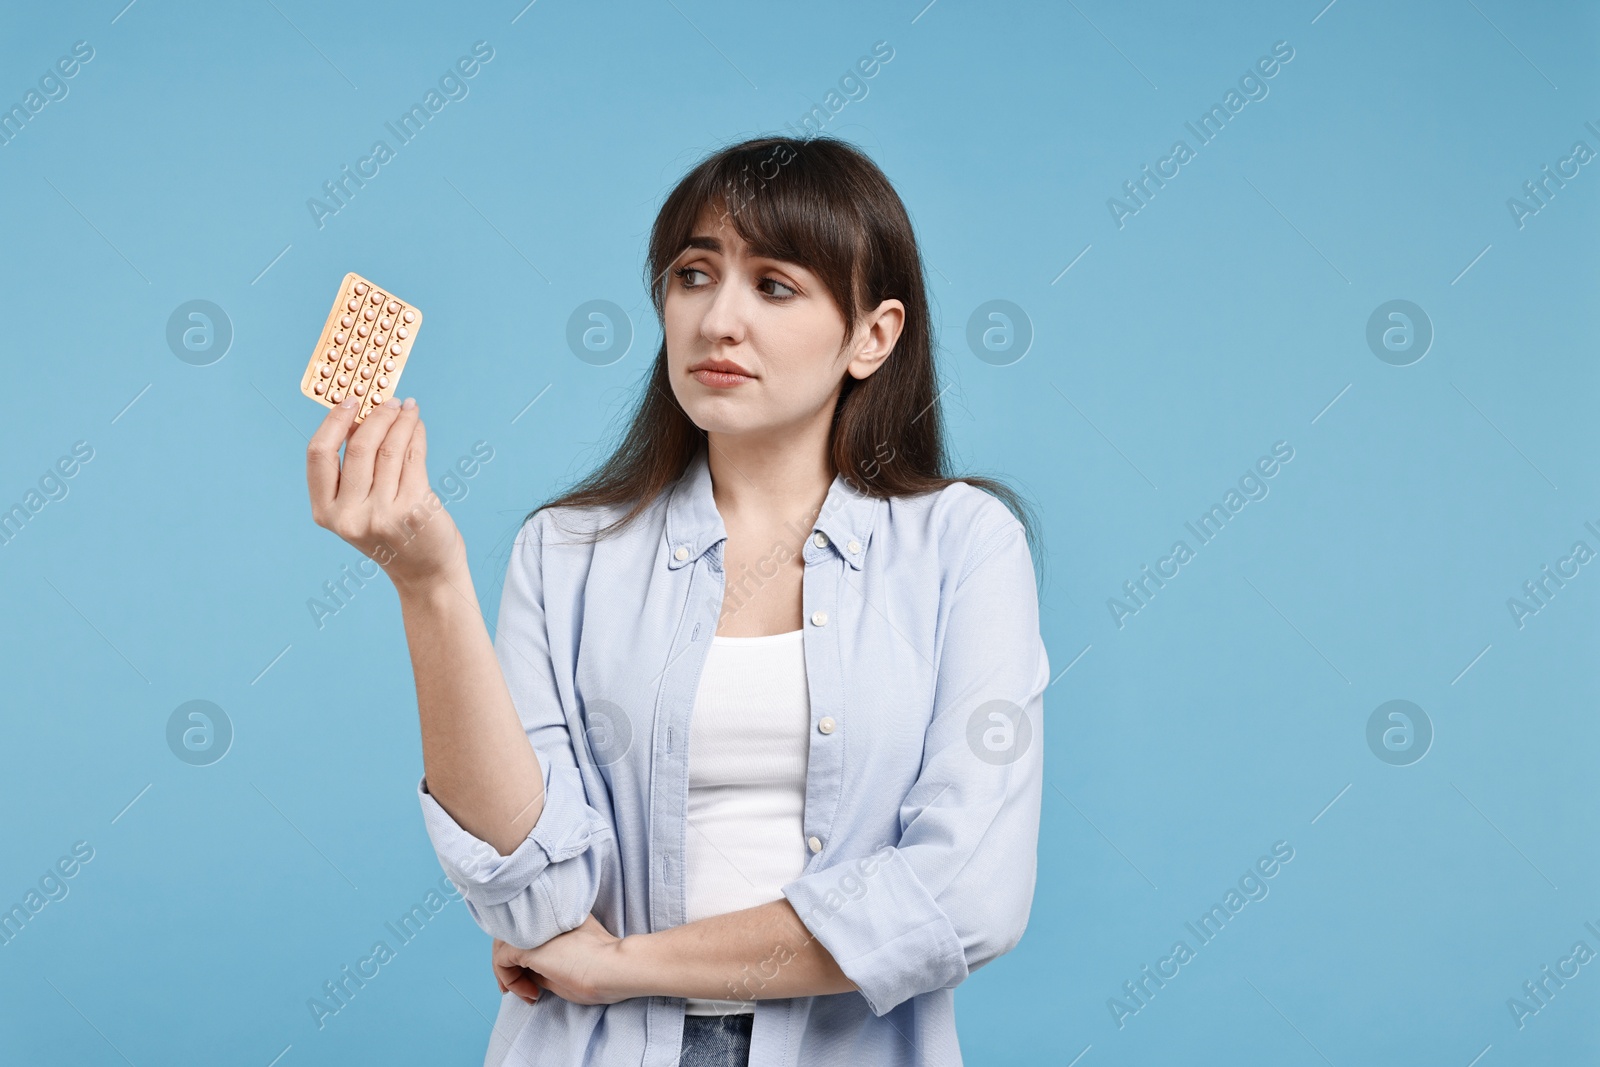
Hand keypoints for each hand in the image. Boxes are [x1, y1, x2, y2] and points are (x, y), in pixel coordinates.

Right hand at [306, 396, 463, 591]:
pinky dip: (416, 435)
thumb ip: (355, 471)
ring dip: (401, 420)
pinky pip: (414, 459)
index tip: (349, 401)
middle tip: (389, 400)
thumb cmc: (393, 534)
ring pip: (389, 449)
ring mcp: (381, 514)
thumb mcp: (359, 509)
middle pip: (358, 446)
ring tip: (408, 408)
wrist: (426, 572)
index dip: (333, 422)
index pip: (319, 455)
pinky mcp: (413, 509)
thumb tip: (363, 416)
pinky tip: (418, 425)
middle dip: (376, 416)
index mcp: (325, 512)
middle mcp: (349, 516)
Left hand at [491, 915, 626, 1005]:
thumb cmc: (601, 971)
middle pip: (511, 934)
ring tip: (528, 994)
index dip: (524, 955)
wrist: (614, 967)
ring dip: (509, 975)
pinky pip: (500, 960)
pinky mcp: (525, 944)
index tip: (534, 982)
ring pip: (501, 946)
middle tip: (525, 990)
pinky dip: (508, 979)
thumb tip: (526, 972)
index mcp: (557, 914)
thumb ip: (547, 960)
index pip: (527, 929)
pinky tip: (528, 993)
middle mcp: (543, 915)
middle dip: (511, 966)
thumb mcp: (569, 962)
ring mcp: (533, 928)